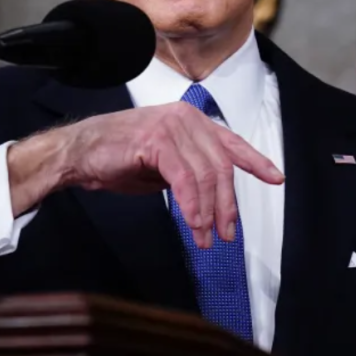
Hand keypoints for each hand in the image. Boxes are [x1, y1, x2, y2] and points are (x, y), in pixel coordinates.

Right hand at [6, 103, 284, 248]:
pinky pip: (185, 180)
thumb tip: (215, 197)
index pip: (232, 143)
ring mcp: (173, 126)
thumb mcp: (166, 164)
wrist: (79, 153)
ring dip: (208, 213)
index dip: (256, 162)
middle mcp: (187, 118)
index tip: (276, 178)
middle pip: (222, 167)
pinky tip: (193, 225)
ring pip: (206, 176)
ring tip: (207, 237)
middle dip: (228, 205)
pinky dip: (192, 207)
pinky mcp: (157, 141)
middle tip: (227, 234)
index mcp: (193, 121)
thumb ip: (192, 171)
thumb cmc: (119, 157)